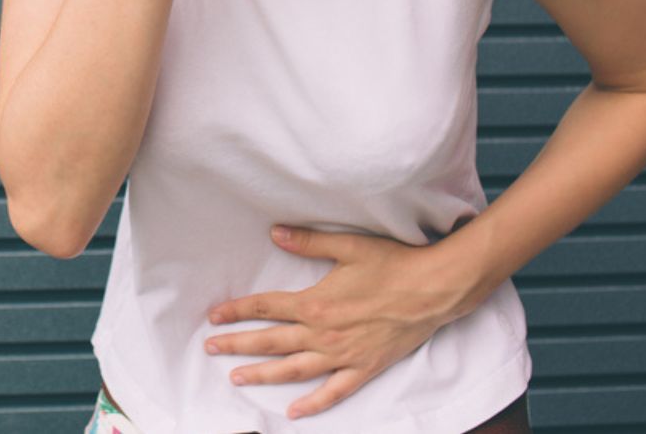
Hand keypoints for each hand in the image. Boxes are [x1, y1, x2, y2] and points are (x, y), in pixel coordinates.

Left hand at [202, 225, 470, 419]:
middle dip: (238, 344)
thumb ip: (308, 242)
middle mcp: (324, 333)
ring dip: (262, 375)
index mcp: (316, 303)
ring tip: (236, 378)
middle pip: (271, 341)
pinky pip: (333, 392)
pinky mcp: (364, 368)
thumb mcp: (348, 247)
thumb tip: (275, 232)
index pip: (266, 307)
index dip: (237, 311)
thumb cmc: (393, 264)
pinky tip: (292, 412)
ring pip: (293, 370)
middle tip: (211, 348)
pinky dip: (312, 404)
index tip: (214, 316)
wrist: (434, 290)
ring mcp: (343, 355)